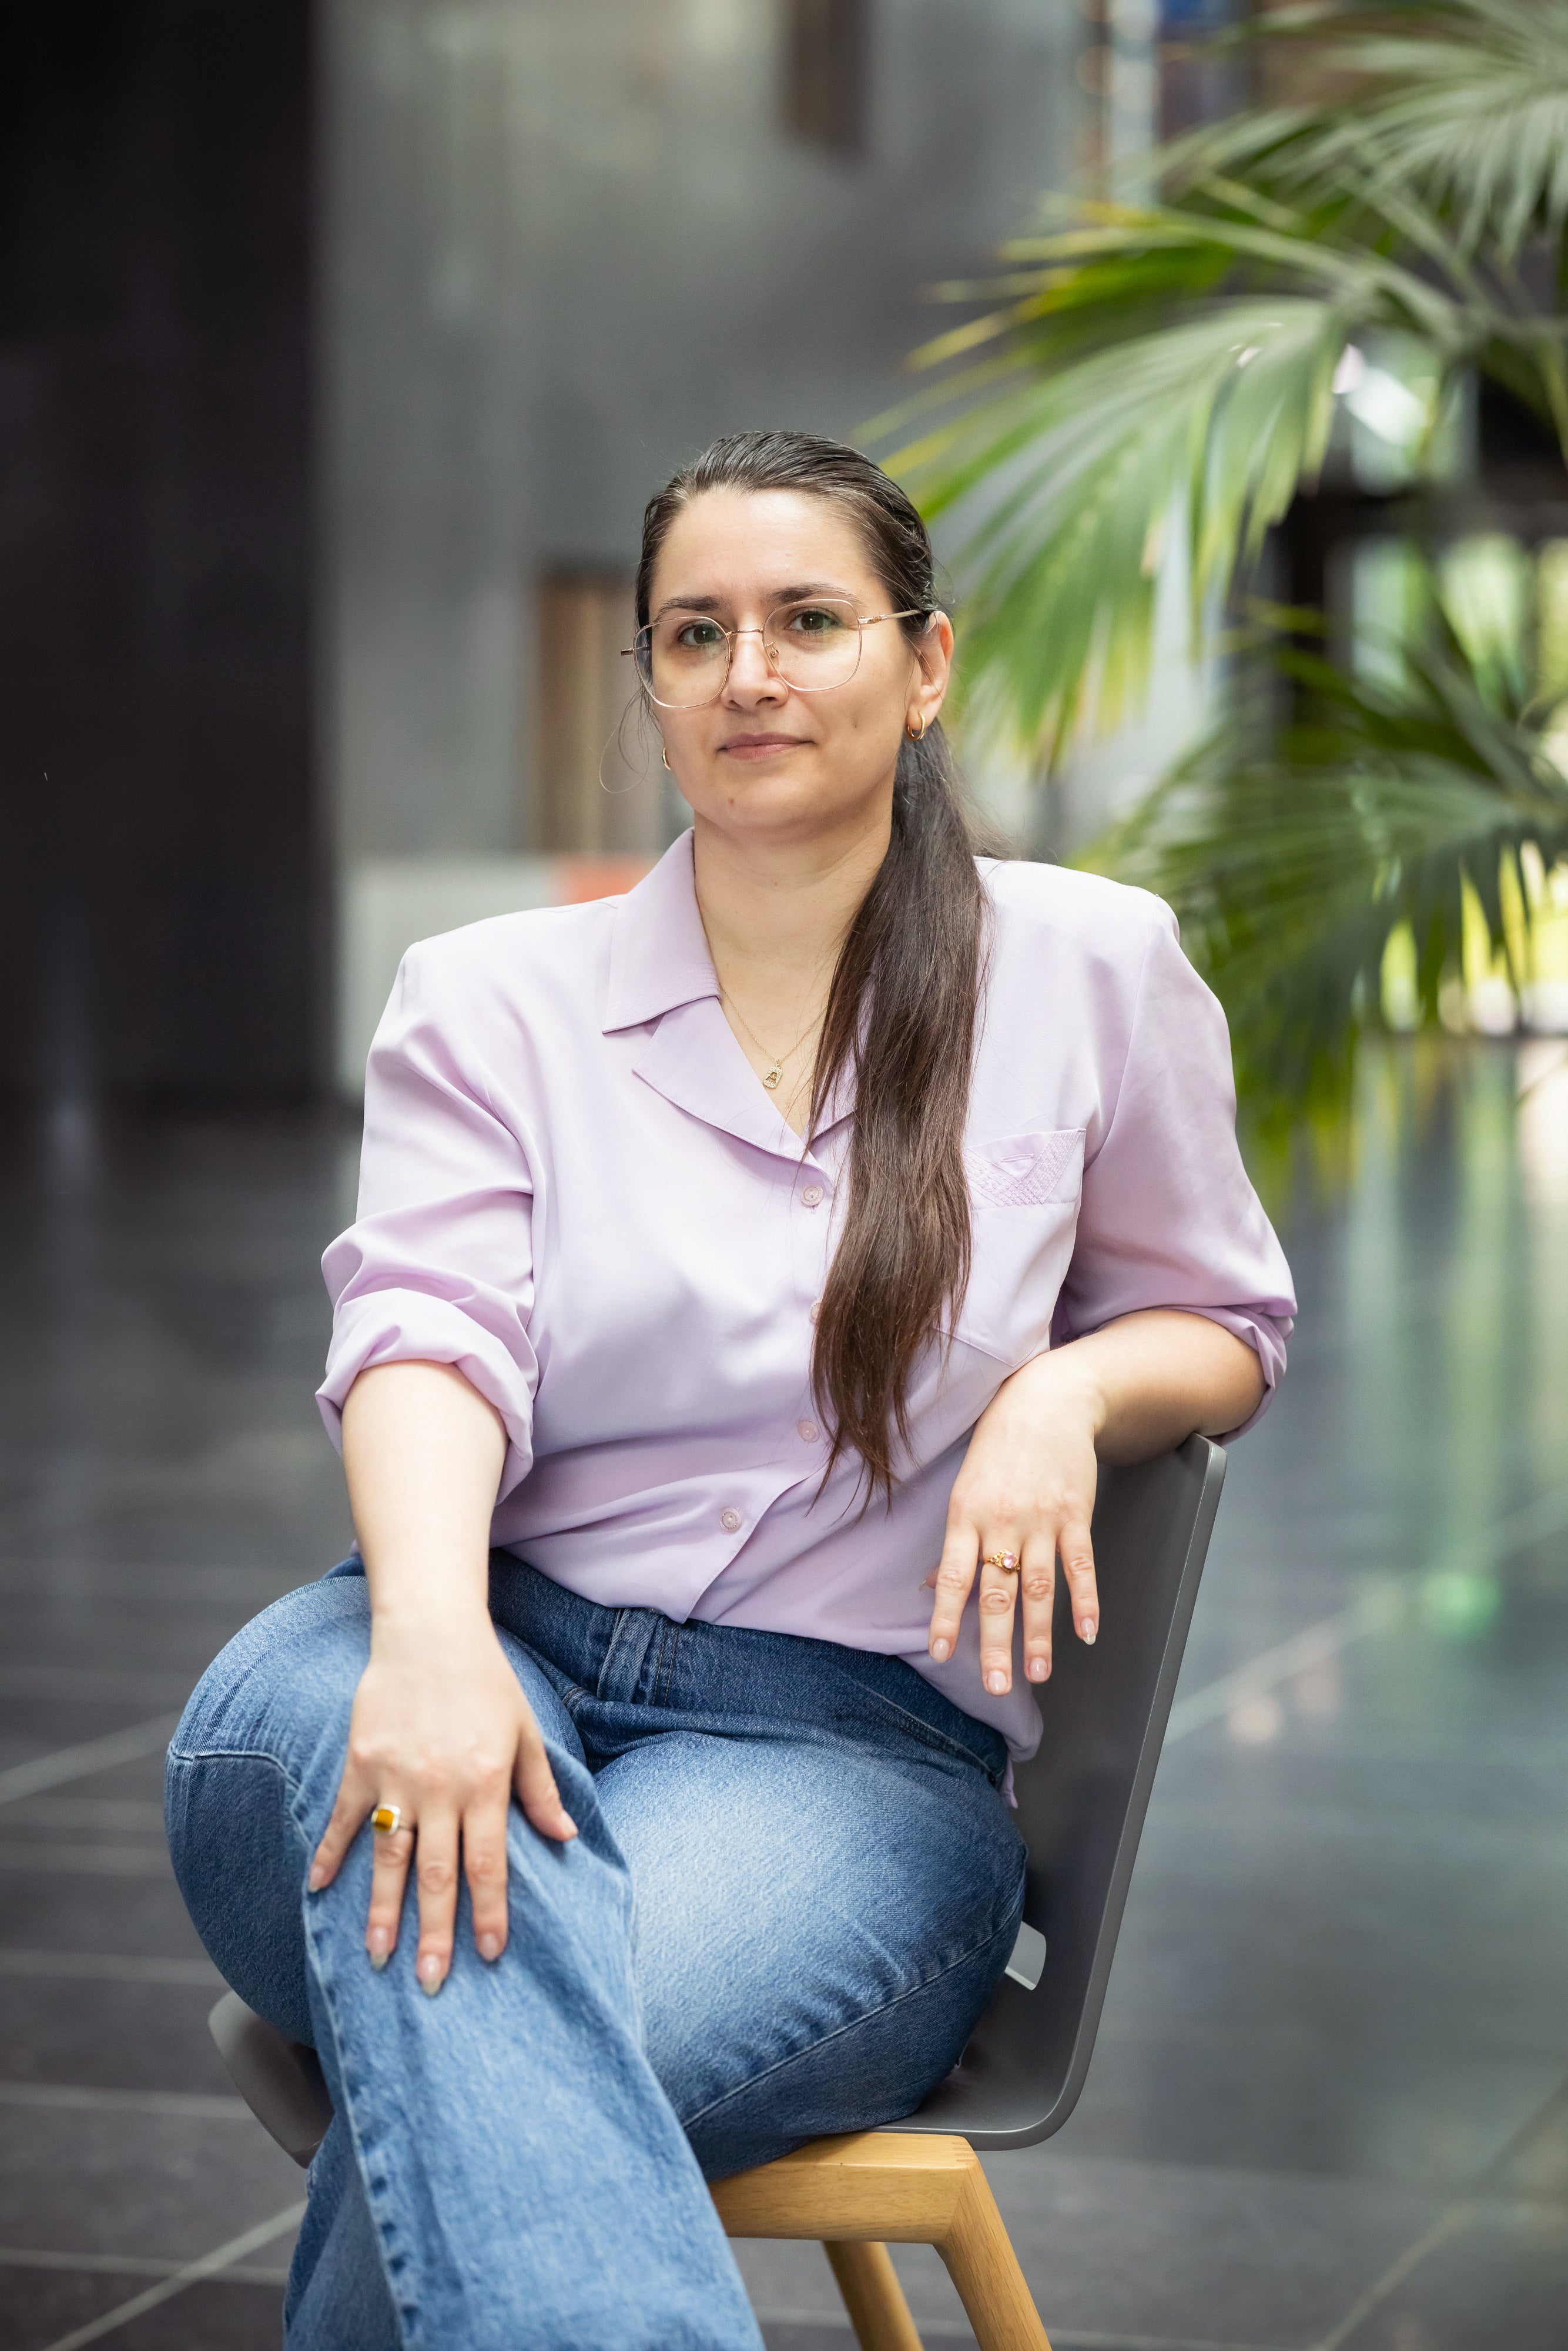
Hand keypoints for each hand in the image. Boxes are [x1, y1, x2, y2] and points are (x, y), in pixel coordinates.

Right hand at [306, 1617, 575, 1992]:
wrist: (430, 1631)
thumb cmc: (485, 1681)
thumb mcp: (524, 1730)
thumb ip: (541, 1789)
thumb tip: (567, 1836)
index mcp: (485, 1782)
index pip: (488, 1863)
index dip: (489, 1911)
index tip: (489, 1954)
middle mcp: (440, 1788)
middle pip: (436, 1874)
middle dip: (434, 1933)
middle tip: (430, 1985)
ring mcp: (395, 1777)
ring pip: (389, 1858)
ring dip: (382, 1910)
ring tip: (378, 1957)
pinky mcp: (360, 1762)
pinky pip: (343, 1818)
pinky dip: (330, 1854)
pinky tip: (320, 1890)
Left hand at [926, 1352, 1101, 1695]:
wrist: (1049, 1400)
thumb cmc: (998, 1445)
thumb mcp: (965, 1485)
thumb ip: (955, 1540)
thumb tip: (928, 1588)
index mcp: (965, 1514)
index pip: (951, 1576)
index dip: (945, 1616)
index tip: (940, 1653)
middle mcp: (1002, 1521)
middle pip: (997, 1592)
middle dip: (996, 1643)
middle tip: (995, 1686)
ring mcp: (1042, 1519)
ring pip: (1040, 1588)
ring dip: (1040, 1635)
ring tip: (1038, 1674)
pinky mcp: (1077, 1514)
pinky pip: (1081, 1565)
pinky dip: (1085, 1602)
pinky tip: (1086, 1634)